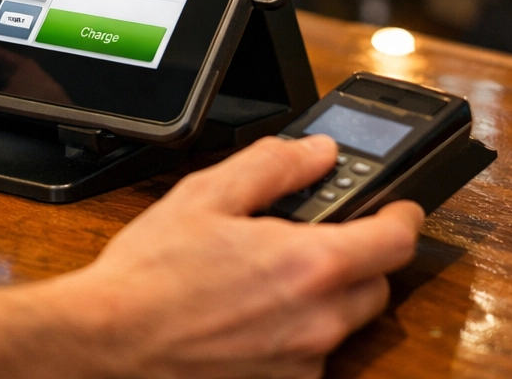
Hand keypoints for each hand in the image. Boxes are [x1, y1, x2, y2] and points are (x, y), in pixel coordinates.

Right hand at [57, 135, 423, 378]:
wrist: (109, 342)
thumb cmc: (150, 276)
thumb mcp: (207, 195)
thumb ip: (273, 165)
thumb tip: (317, 153)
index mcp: (310, 265)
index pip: (397, 239)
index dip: (402, 214)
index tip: (398, 205)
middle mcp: (318, 322)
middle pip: (377, 284)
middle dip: (358, 256)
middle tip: (318, 236)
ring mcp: (302, 363)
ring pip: (344, 323)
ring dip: (325, 298)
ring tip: (269, 278)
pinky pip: (311, 355)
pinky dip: (296, 332)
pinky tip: (252, 313)